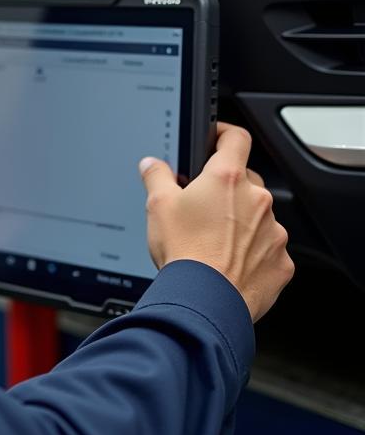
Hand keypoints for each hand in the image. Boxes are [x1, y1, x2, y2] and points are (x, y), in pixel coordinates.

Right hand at [139, 122, 294, 321]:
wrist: (206, 301)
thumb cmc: (184, 251)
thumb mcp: (157, 205)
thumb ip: (156, 176)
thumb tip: (153, 165)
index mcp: (226, 178)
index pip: (236, 138)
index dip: (224, 133)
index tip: (216, 137)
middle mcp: (256, 200)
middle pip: (245, 180)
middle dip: (226, 188)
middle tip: (202, 204)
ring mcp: (273, 232)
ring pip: (258, 216)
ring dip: (241, 222)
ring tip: (213, 241)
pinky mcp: (281, 262)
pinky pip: (268, 249)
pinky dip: (253, 252)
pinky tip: (229, 263)